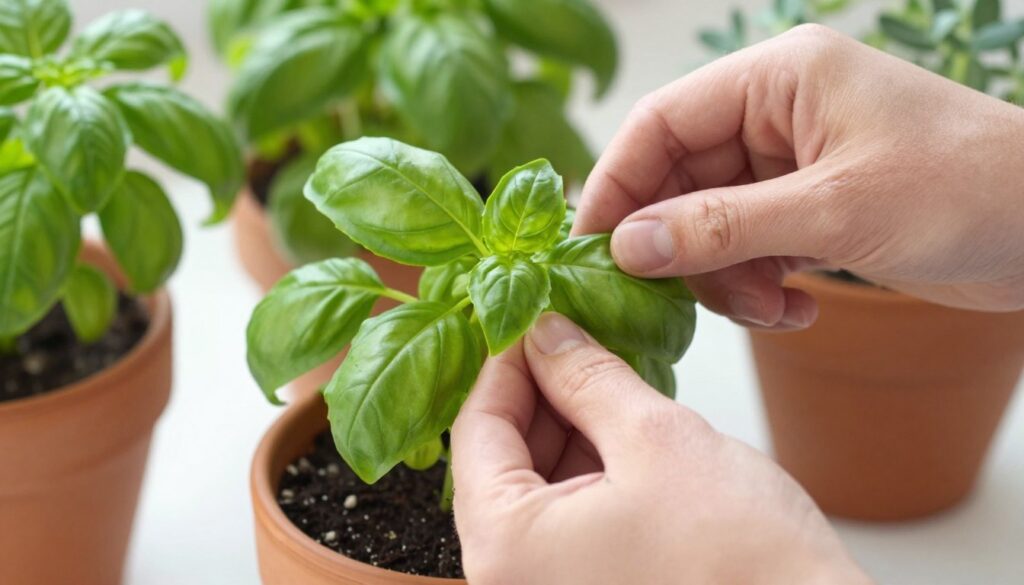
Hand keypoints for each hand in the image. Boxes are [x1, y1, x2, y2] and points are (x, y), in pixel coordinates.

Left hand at [452, 312, 870, 584]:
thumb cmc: (743, 563)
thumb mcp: (656, 440)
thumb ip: (587, 378)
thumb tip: (547, 335)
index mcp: (507, 546)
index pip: (475, 430)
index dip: (506, 363)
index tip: (533, 318)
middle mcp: (513, 578)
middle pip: (501, 459)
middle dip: (541, 391)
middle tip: (576, 336)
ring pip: (537, 486)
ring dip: (568, 426)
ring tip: (607, 374)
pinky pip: (567, 517)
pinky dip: (589, 467)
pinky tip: (623, 427)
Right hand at [575, 24, 1023, 328]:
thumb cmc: (968, 190)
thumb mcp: (834, 210)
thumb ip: (721, 228)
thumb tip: (628, 246)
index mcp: (778, 80)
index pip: (661, 122)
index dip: (618, 184)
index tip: (592, 247)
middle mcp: (777, 116)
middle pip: (679, 180)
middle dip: (680, 247)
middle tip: (675, 299)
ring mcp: (793, 165)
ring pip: (710, 224)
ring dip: (724, 277)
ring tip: (767, 307)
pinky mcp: (810, 210)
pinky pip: (748, 249)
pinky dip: (757, 286)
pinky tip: (793, 309)